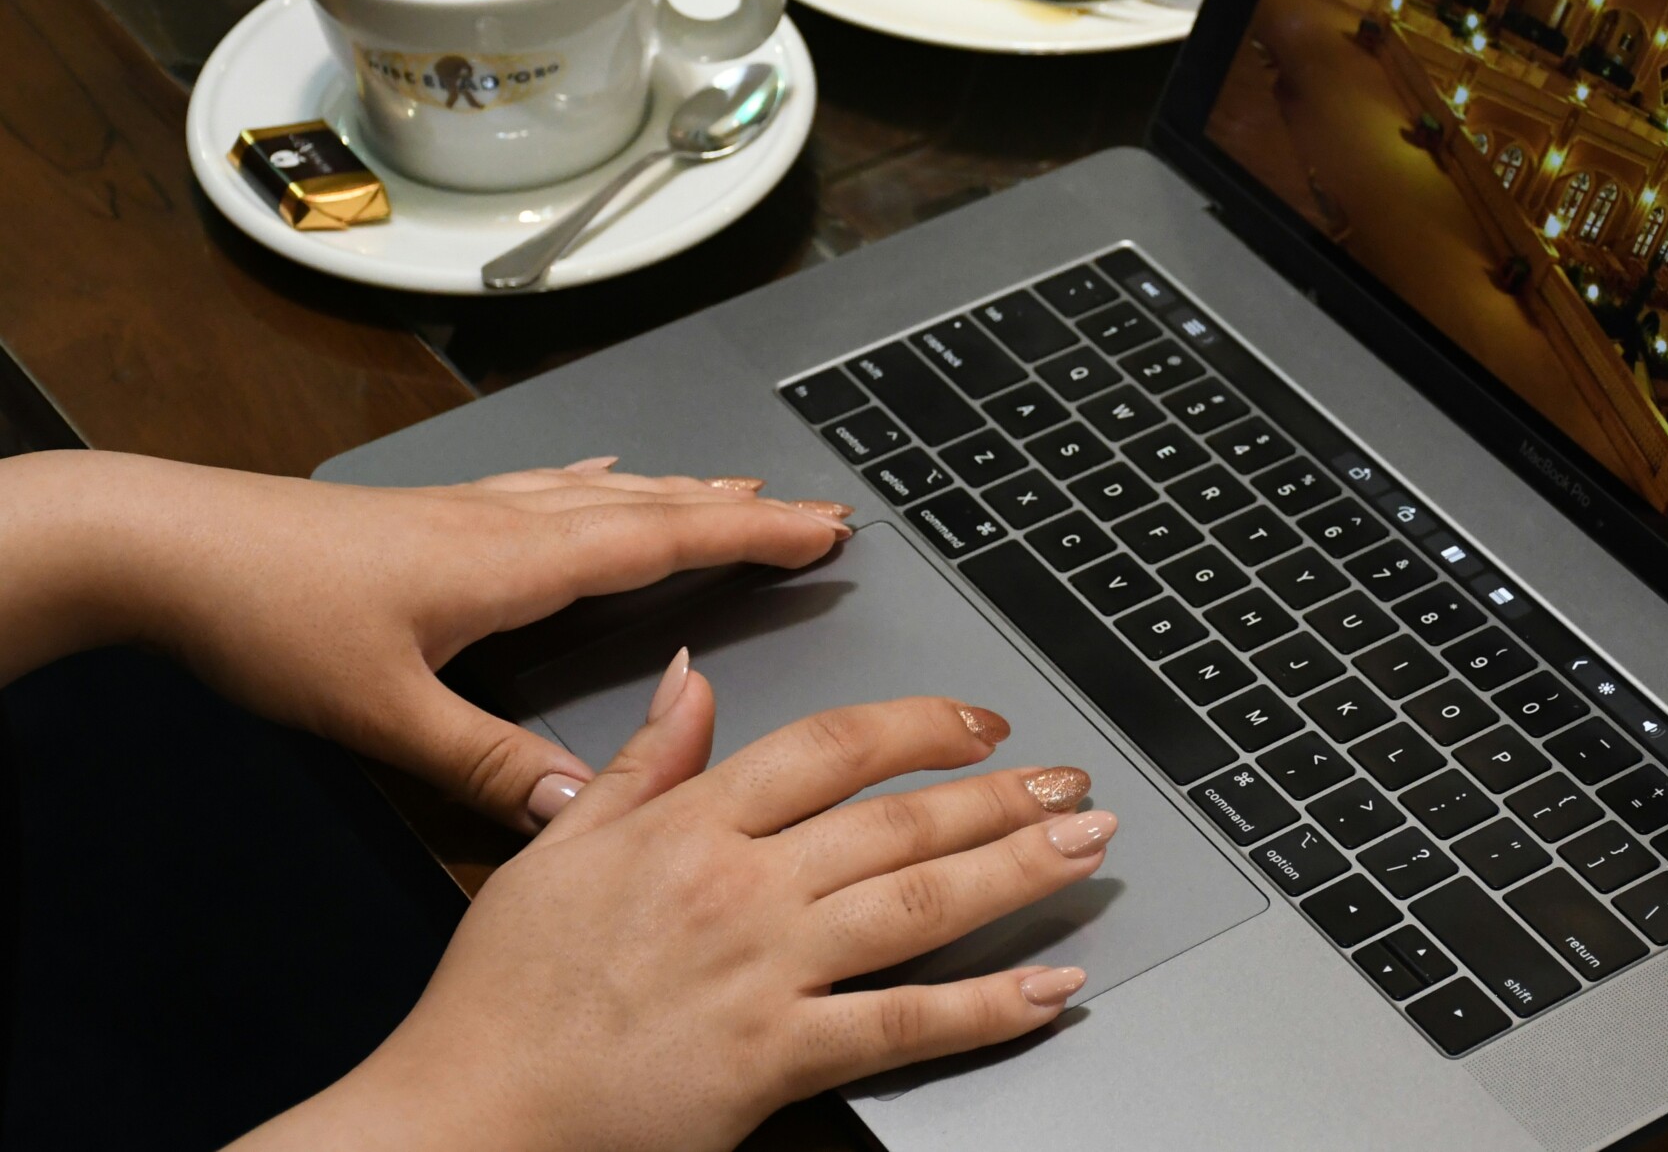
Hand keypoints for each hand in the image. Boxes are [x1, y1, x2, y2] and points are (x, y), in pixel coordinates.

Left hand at [0, 450, 851, 829]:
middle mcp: (506, 524)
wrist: (171, 544)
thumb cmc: (269, 616)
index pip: (662, 542)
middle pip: (651, 507)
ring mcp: (470, 512)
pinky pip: (549, 487)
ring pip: (606, 492)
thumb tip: (581, 810)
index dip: (751, 538)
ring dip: (683, 493)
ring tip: (740, 491)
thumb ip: (488, 764)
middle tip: (818, 510)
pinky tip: (604, 473)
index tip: (825, 530)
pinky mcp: (434, 516)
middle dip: (742, 511)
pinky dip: (601, 481)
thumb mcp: (381, 713)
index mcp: (514, 563)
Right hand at [237, 670, 1109, 1151]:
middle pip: (897, 820)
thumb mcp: (560, 847)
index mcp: (689, 826)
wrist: (463, 1115)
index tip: (978, 722)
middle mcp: (740, 888)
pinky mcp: (776, 1058)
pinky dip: (987, 1007)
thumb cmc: (502, 994)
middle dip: (999, 794)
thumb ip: (643, 758)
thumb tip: (694, 677)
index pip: (830, 747)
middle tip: (1074, 781)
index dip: (919, 725)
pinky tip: (1049, 988)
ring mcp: (765, 972)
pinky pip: (903, 1025)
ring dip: (1017, 870)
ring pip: (919, 905)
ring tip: (1086, 846)